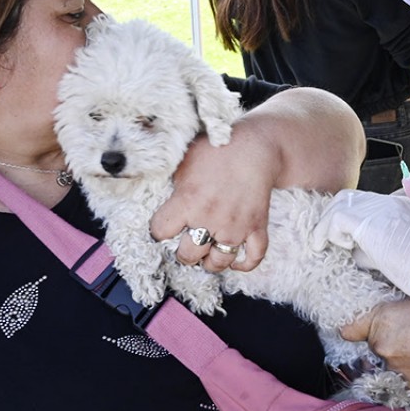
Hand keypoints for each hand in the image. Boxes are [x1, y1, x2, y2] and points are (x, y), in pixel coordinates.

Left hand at [153, 87, 363, 272]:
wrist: (256, 146)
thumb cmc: (217, 149)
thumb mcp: (184, 160)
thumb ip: (170, 183)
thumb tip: (151, 191)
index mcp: (188, 201)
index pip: (160, 232)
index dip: (158, 230)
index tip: (162, 227)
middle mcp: (210, 219)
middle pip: (188, 255)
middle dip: (183, 253)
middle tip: (185, 245)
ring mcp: (236, 227)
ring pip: (218, 262)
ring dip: (209, 262)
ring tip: (206, 255)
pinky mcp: (257, 227)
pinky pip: (254, 257)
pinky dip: (244, 264)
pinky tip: (234, 261)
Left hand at [311, 190, 409, 300]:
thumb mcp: (392, 253)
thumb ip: (370, 246)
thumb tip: (350, 250)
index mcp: (399, 206)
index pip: (363, 202)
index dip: (345, 217)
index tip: (337, 235)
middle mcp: (389, 202)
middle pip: (348, 197)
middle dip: (331, 216)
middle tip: (323, 238)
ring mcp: (380, 208)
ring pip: (339, 204)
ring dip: (327, 225)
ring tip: (323, 244)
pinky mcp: (369, 220)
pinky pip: (336, 219)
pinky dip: (329, 233)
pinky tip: (340, 246)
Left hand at [341, 299, 409, 401]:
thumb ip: (402, 308)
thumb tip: (396, 311)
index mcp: (383, 321)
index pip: (350, 328)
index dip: (357, 327)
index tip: (361, 329)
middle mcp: (382, 347)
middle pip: (374, 345)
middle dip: (387, 340)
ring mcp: (392, 370)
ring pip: (388, 362)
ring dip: (400, 358)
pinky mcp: (404, 388)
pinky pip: (401, 378)